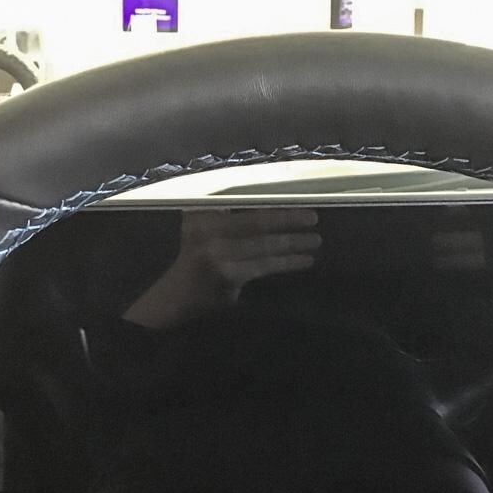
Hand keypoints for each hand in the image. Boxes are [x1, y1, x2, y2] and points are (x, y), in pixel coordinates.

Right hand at [124, 208, 320, 328]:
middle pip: (256, 219)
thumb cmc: (196, 259)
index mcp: (202, 211)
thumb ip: (230, 214)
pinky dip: (287, 262)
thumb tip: (276, 203)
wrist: (176, 297)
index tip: (296, 195)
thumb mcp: (205, 228)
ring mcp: (215, 252)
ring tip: (315, 240)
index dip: (272, 198)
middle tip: (313, 217)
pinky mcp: (226, 274)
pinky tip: (305, 260)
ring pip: (263, 244)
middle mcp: (206, 227)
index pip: (243, 198)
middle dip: (288, 218)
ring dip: (293, 242)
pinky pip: (264, 265)